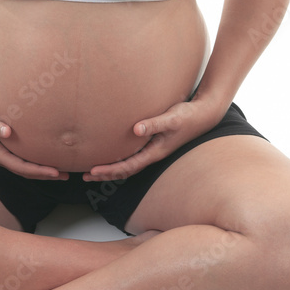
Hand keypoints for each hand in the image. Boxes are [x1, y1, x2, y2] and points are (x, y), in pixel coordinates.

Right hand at [0, 96, 69, 180]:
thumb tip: (7, 132)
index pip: (21, 167)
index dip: (39, 171)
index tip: (56, 172)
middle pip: (26, 171)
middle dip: (46, 175)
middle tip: (66, 176)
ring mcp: (0, 152)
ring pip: (24, 166)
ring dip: (42, 170)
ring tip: (60, 171)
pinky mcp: (1, 146)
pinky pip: (21, 157)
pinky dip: (34, 160)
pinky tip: (43, 156)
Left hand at [82, 96, 226, 181]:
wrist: (203, 114)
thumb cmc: (187, 116)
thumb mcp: (171, 119)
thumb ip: (154, 124)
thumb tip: (135, 129)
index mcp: (155, 152)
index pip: (127, 166)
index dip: (109, 170)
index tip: (93, 170)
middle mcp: (152, 153)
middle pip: (125, 169)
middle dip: (106, 173)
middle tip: (86, 175)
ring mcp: (153, 149)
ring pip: (128, 163)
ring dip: (111, 167)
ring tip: (94, 169)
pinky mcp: (154, 141)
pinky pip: (133, 153)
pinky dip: (120, 156)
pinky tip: (112, 151)